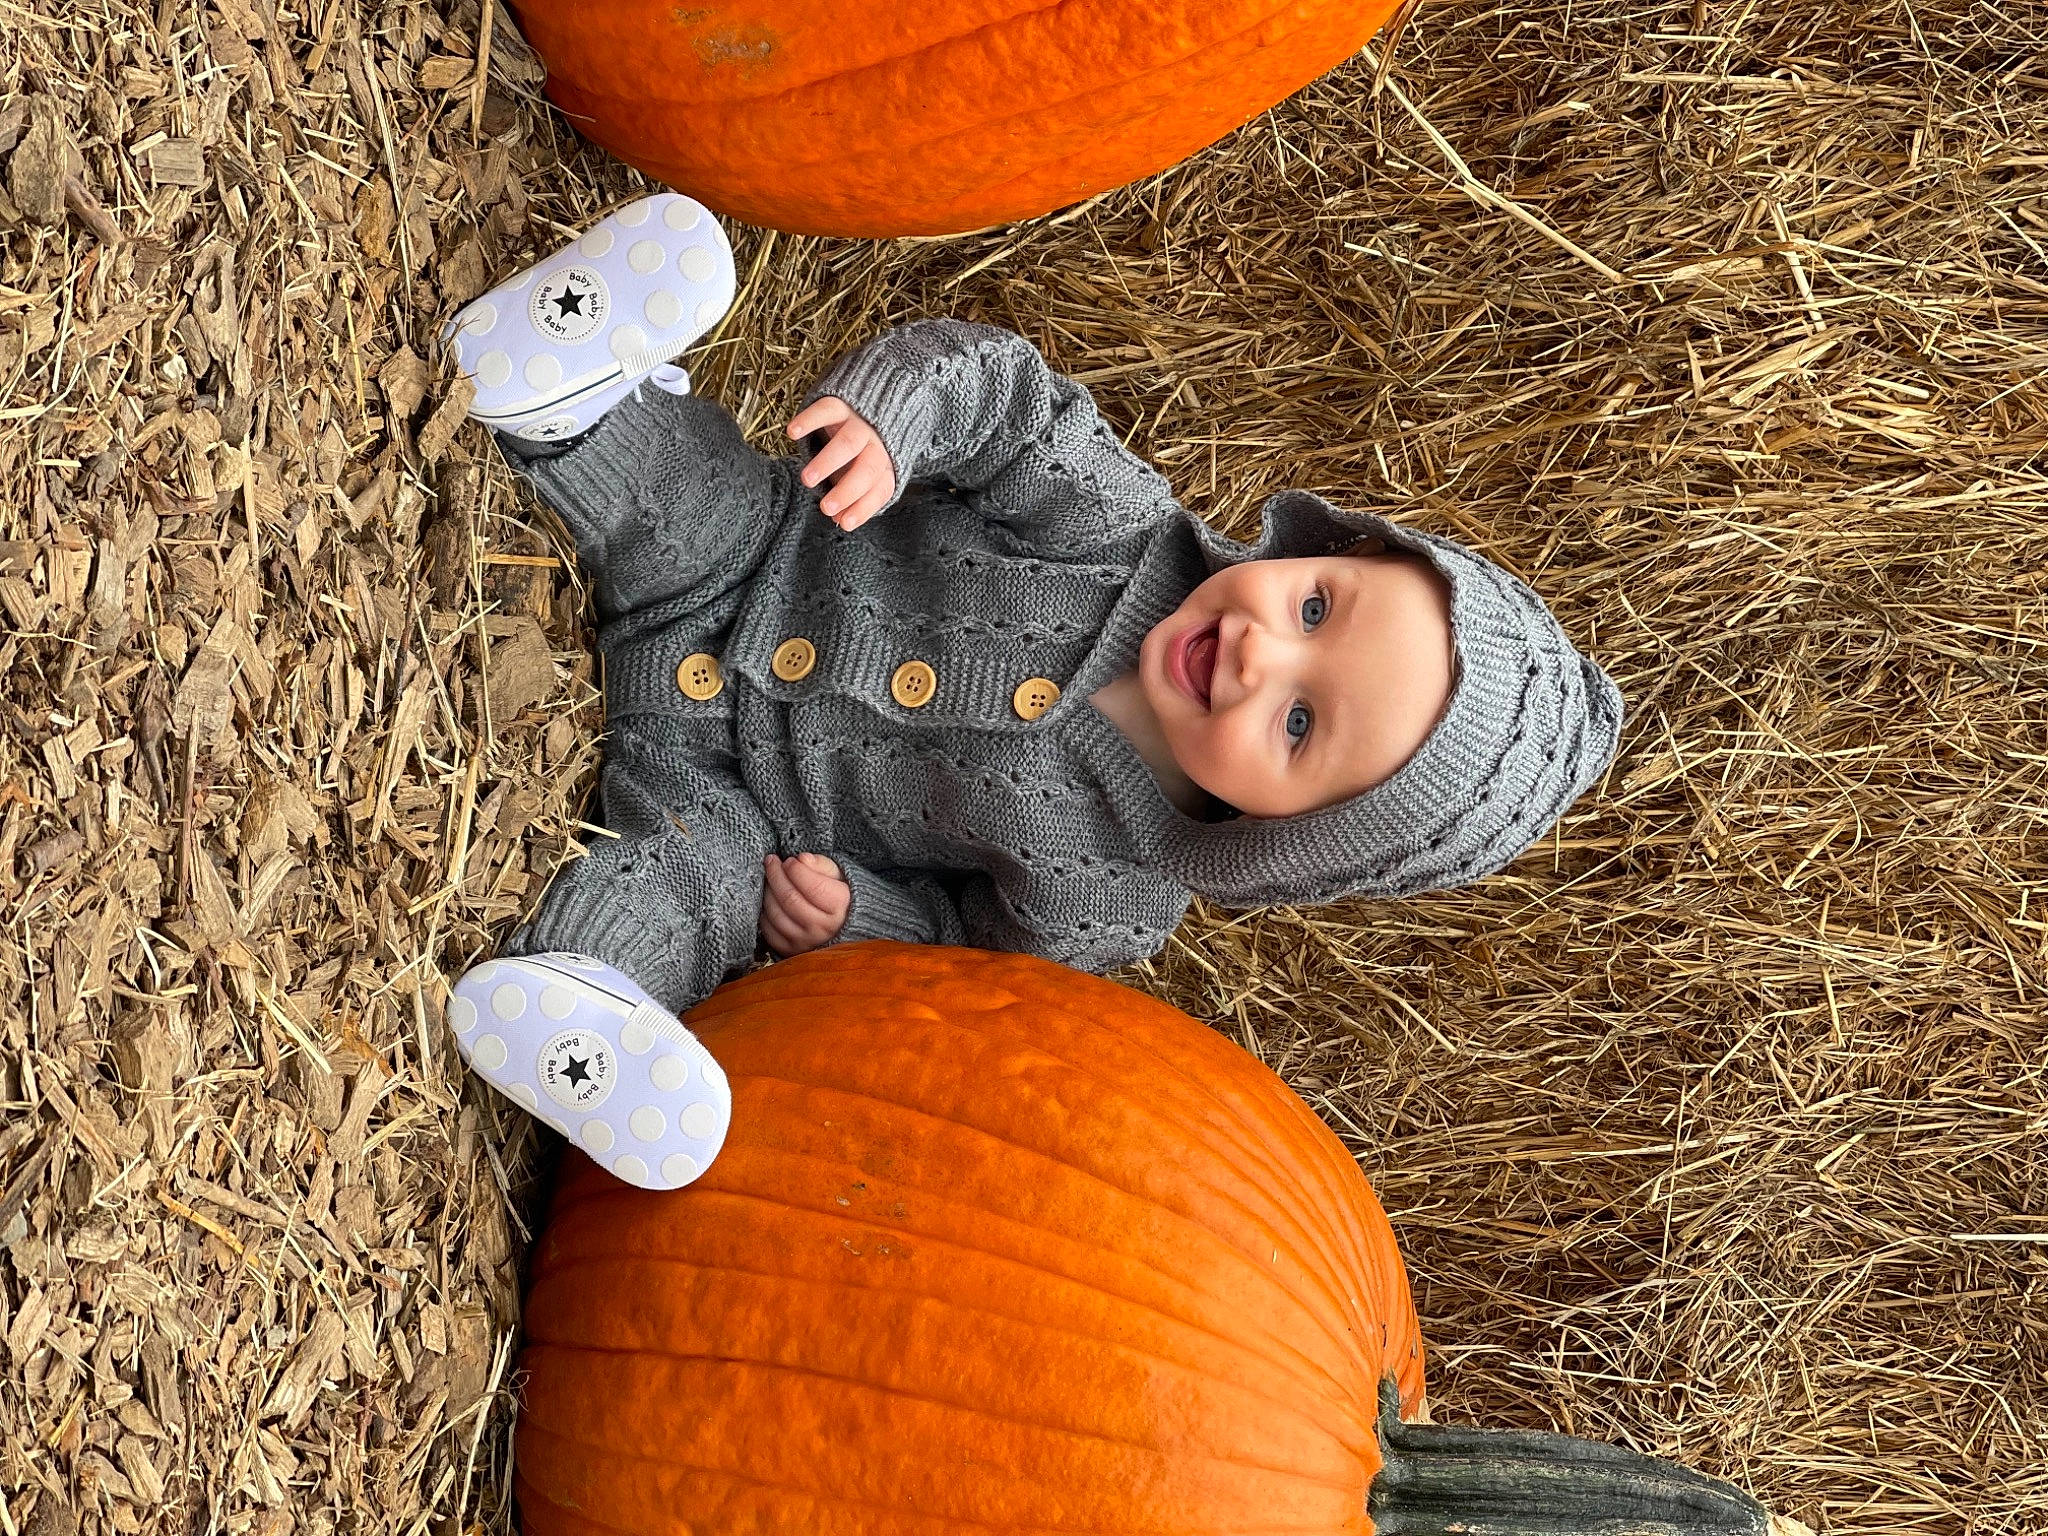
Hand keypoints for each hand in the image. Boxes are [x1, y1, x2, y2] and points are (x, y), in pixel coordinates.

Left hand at [760, 853, 850, 956]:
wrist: (840, 924)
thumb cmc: (836, 894)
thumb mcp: (836, 874)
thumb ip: (820, 863)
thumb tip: (802, 858)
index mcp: (840, 906)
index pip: (812, 886)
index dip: (795, 869)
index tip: (789, 860)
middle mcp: (824, 927)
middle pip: (790, 899)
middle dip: (776, 875)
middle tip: (771, 862)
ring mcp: (807, 941)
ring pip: (776, 915)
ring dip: (768, 892)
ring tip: (770, 880)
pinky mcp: (791, 950)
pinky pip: (769, 930)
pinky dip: (764, 913)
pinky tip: (770, 900)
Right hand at [787, 396, 894, 531]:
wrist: (874, 395)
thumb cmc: (860, 447)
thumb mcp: (859, 472)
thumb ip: (851, 496)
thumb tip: (840, 520)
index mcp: (886, 464)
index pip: (880, 489)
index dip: (865, 507)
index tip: (845, 523)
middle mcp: (876, 444)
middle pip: (868, 468)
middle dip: (847, 490)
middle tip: (825, 507)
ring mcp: (859, 422)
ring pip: (848, 442)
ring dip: (828, 462)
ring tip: (807, 480)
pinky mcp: (841, 403)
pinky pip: (826, 410)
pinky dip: (809, 421)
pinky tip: (792, 433)